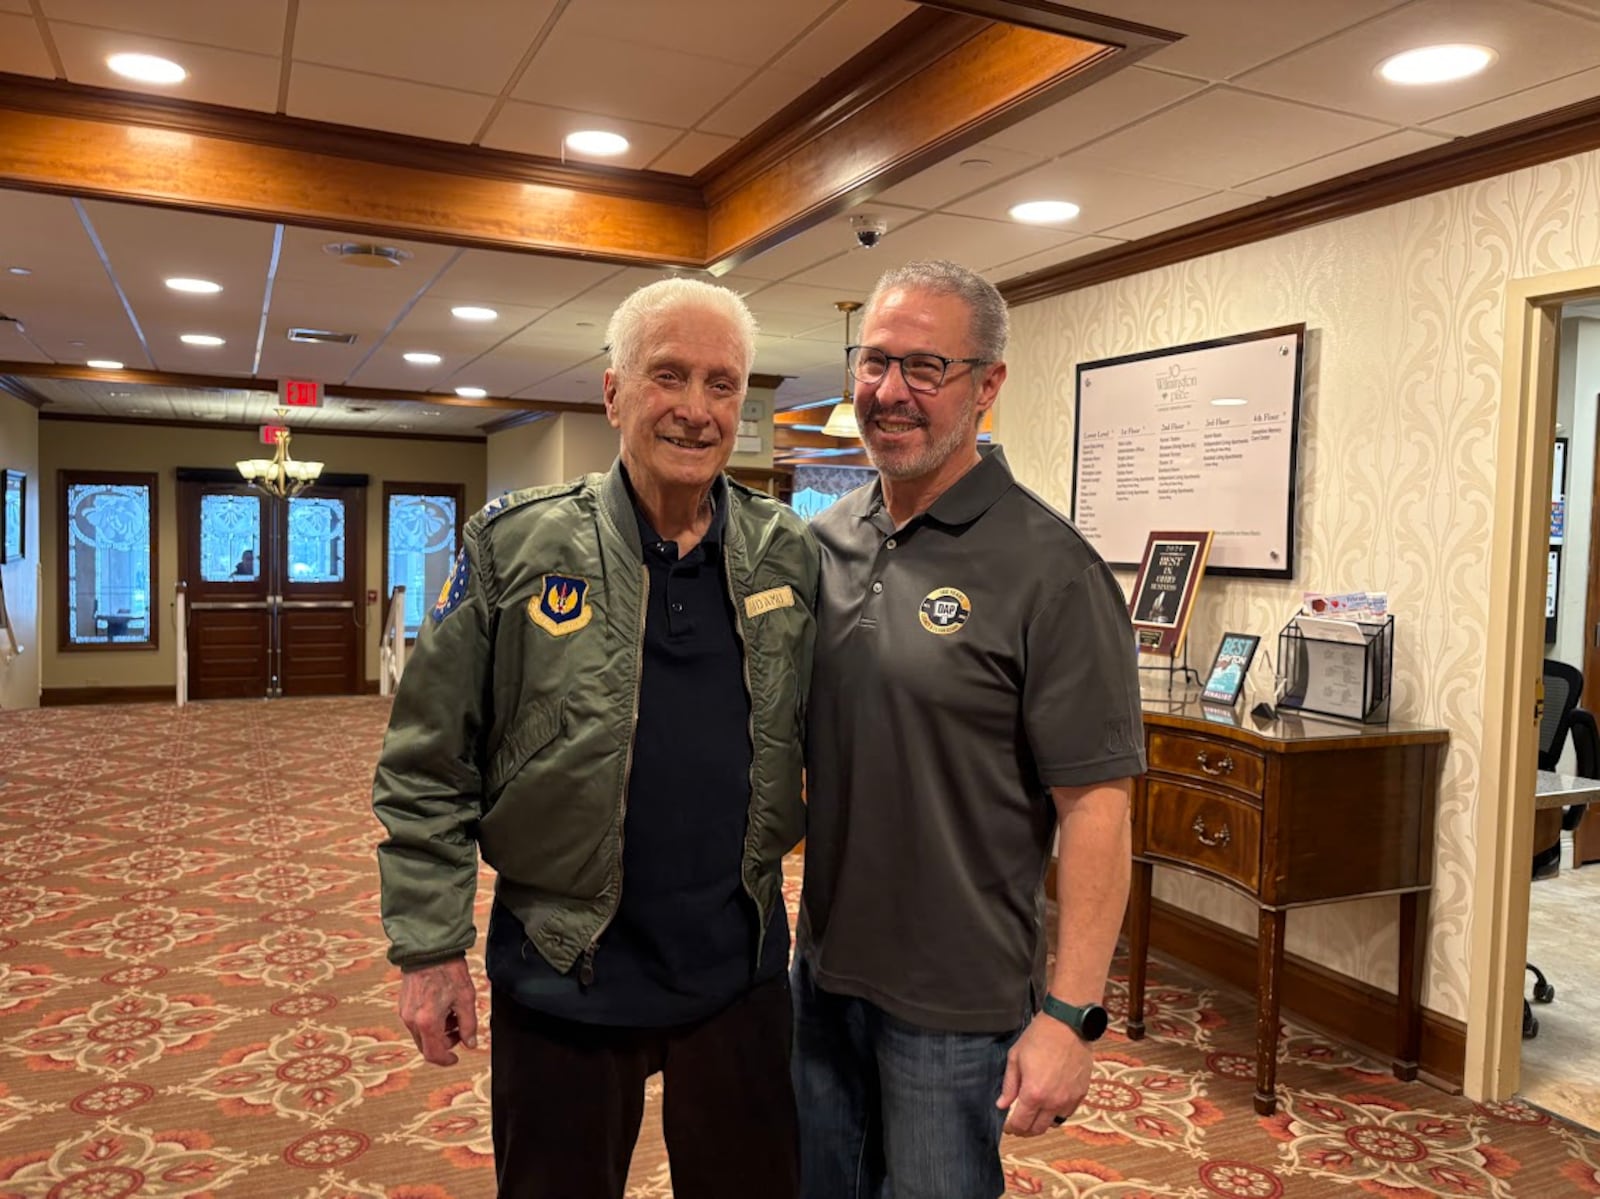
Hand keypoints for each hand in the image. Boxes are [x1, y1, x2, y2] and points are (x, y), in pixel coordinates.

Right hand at [398, 957, 478, 1065]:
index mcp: (427, 1022)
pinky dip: (429, 1022)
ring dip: (438, 1032)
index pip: (434, 1054)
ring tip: (453, 1012)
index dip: (446, 1060)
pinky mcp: (403, 1004)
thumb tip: (471, 1043)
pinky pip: (416, 1023)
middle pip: (427, 1046)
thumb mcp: (466, 998)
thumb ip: (469, 1025)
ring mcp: (405, 1012)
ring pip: (422, 1035)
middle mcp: (411, 1020)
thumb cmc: (448, 970)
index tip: (456, 1058)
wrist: (429, 949)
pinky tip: (442, 1006)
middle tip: (460, 1029)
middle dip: (445, 1043)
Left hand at [995, 1012, 1093, 1135]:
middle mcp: (1053, 1101)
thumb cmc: (1040, 1037)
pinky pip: (1068, 1112)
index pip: (1020, 1123)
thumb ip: (1009, 1085)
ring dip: (1042, 1122)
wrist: (1068, 1024)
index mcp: (1033, 1093)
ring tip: (1034, 1114)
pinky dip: (1057, 1113)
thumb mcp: (1016, 1057)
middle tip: (1018, 1124)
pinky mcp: (1081, 1093)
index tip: (1007, 1125)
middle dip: (1025, 1130)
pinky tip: (1050, 1104)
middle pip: (1037, 1129)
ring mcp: (1069, 1099)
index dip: (1011, 1128)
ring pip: (1054, 1123)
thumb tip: (1002, 1104)